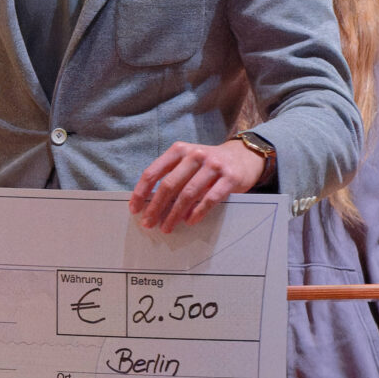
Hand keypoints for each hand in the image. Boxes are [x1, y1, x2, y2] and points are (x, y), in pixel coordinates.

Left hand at [129, 139, 266, 232]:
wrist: (244, 156)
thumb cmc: (209, 163)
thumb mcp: (188, 160)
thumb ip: (171, 174)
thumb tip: (150, 202)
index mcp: (179, 150)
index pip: (153, 172)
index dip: (141, 192)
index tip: (135, 209)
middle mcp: (195, 155)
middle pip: (169, 185)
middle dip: (156, 207)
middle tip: (148, 223)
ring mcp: (213, 165)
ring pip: (188, 194)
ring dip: (174, 214)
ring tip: (167, 227)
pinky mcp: (229, 177)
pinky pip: (210, 199)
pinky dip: (197, 212)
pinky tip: (189, 221)